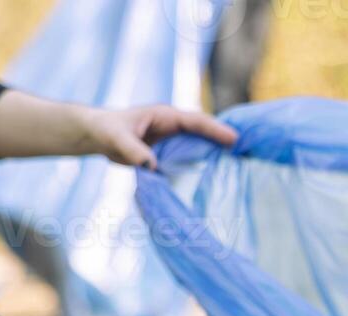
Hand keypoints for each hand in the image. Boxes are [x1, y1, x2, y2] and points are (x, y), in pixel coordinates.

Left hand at [79, 104, 237, 169]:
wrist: (99, 134)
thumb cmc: (106, 131)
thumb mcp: (117, 139)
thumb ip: (133, 151)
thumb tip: (152, 167)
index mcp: (164, 115)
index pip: (195, 121)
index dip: (215, 129)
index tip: (233, 139)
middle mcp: (173, 124)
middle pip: (205, 128)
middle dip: (225, 136)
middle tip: (248, 147)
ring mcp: (174, 136)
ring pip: (201, 140)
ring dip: (219, 147)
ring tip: (242, 157)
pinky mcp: (172, 148)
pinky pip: (193, 151)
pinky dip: (207, 157)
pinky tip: (220, 168)